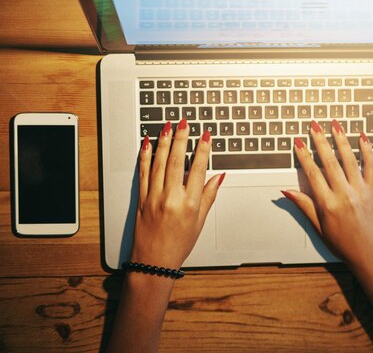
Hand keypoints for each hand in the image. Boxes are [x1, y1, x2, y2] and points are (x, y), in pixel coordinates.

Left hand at [132, 119, 223, 269]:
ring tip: (168, 126)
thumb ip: (209, 196)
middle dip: (181, 138)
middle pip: (177, 161)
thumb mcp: (200, 221)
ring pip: (159, 163)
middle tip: (184, 123)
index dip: (203, 150)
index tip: (206, 136)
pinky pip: (143, 172)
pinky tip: (147, 144)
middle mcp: (171, 198)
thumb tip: (219, 177)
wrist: (153, 261)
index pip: (198, 169)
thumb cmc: (179, 244)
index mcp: (190, 204)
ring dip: (164, 142)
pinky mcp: (141, 198)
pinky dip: (145, 156)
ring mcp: (154, 197)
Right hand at [282, 119, 372, 272]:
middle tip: (314, 125)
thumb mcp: (319, 227)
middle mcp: (344, 194)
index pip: (312, 173)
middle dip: (320, 140)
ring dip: (341, 139)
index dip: (303, 155)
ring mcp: (360, 190)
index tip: (298, 142)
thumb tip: (287, 192)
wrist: (371, 254)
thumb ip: (305, 206)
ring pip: (349, 159)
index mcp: (328, 204)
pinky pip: (371, 166)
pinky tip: (362, 138)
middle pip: (329, 161)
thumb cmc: (344, 244)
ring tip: (335, 124)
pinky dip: (367, 150)